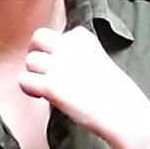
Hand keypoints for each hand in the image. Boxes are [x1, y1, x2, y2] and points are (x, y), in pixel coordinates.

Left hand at [20, 26, 149, 148]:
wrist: (124, 114)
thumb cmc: (116, 94)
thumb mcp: (98, 61)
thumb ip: (77, 56)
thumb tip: (55, 64)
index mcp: (83, 38)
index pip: (58, 34)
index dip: (57, 50)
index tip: (67, 65)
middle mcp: (68, 47)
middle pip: (37, 38)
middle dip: (37, 52)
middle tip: (44, 71)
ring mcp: (58, 65)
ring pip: (29, 61)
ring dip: (35, 74)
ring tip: (49, 87)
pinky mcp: (51, 86)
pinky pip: (24, 81)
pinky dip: (30, 89)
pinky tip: (42, 96)